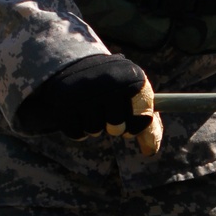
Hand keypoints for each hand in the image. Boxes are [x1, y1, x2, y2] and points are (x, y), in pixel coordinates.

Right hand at [18, 54, 163, 156]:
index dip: (136, 126)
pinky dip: (78, 128)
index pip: (143, 120)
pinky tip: (78, 110)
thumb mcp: (135, 96)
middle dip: (114, 126)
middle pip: (117, 129)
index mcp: (133, 78)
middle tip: (108, 110)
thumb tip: (151, 150)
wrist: (78, 64)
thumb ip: (148, 122)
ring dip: (94, 125)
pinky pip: (76, 132)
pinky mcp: (65, 102)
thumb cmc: (114, 86)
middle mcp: (109, 82)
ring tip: (91, 106)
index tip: (130, 120)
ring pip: (94, 130)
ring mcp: (85, 92)